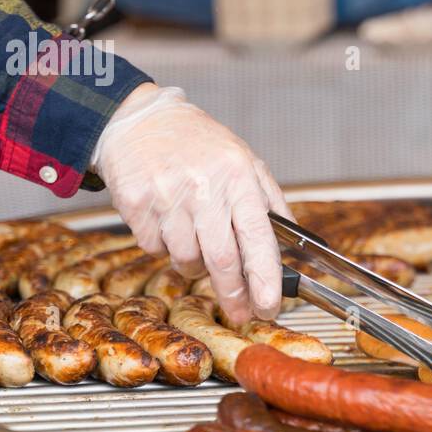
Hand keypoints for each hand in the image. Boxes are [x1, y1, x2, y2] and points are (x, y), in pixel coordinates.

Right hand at [93, 84, 288, 324]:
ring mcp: (168, 197)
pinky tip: (168, 221)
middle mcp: (204, 188)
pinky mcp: (136, 204)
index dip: (265, 278)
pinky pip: (155, 248)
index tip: (270, 306)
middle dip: (234, 294)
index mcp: (238, 177)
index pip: (258, 237)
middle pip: (222, 260)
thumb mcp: (245, 161)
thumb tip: (295, 242)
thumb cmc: (199, 144)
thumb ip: (270, 202)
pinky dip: (165, 247)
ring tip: (196, 241)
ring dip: (195, 265)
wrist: (140, 120)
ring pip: (186, 259)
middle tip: (241, 311)